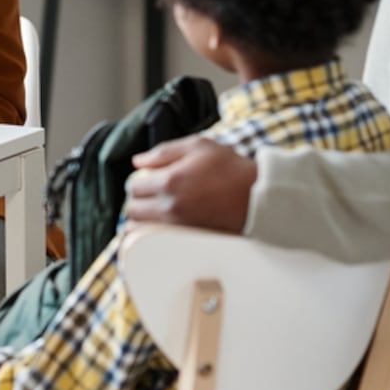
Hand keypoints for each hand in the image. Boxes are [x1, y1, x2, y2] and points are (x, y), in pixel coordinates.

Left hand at [123, 135, 256, 233]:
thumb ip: (163, 152)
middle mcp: (170, 207)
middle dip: (137, 201)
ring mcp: (178, 227)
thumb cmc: (229, 167)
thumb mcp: (198, 146)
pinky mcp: (187, 241)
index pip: (134, 187)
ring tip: (153, 213)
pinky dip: (152, 236)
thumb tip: (138, 162)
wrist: (257, 196)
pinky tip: (160, 228)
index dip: (138, 182)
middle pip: (133, 210)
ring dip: (141, 221)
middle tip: (149, 196)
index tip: (147, 180)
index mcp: (169, 181)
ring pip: (140, 230)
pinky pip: (156, 243)